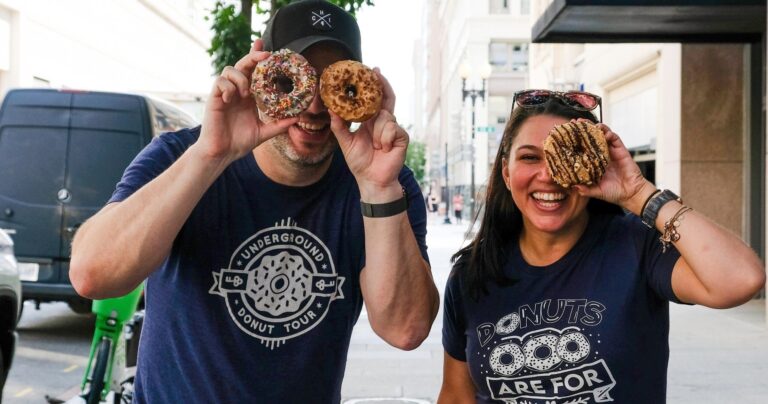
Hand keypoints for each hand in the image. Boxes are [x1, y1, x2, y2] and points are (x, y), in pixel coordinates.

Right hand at [197, 39, 297, 162]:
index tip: (266, 47)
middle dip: (253, 56)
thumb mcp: (264, 132)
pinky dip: (228, 87)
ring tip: (246, 94)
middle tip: (265, 55)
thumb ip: (279, 125)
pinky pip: (220, 82)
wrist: (222, 153)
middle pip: (243, 64)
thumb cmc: (240, 142)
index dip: (257, 56)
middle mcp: (237, 91)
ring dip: (241, 78)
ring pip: (230, 70)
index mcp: (248, 96)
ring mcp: (225, 93)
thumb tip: (297, 118)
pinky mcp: (214, 98)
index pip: (253, 71)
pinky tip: (232, 98)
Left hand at [330, 69, 406, 198]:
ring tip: (375, 146)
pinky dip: (385, 138)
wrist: (372, 180)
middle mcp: (383, 122)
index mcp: (371, 122)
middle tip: (377, 72)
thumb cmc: (360, 162)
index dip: (375, 86)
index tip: (371, 70)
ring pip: (385, 117)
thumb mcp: (345, 142)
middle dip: (382, 85)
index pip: (374, 100)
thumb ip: (339, 126)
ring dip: (377, 131)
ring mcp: (394, 129)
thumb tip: (330, 110)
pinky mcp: (402, 137)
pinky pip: (392, 129)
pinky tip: (383, 148)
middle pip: (386, 99)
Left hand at [572, 120, 650, 209]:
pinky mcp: (621, 150)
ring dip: (596, 127)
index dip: (576, 140)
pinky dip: (609, 134)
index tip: (567, 134)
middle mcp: (601, 155)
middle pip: (592, 138)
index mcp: (594, 163)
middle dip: (584, 128)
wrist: (631, 194)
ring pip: (603, 135)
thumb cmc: (614, 193)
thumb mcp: (597, 192)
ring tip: (588, 123)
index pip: (583, 148)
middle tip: (576, 122)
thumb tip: (573, 187)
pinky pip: (615, 139)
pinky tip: (604, 133)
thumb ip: (586, 190)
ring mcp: (611, 152)